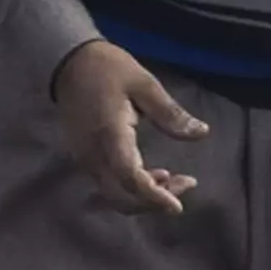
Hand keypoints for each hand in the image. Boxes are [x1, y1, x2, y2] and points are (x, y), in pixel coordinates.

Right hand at [54, 41, 205, 214]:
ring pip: (114, 195)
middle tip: (186, 184)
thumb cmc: (108, 69)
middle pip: (121, 196)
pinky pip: (108, 184)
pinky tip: (154, 174)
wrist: (68, 63)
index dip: (154, 196)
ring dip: (144, 197)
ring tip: (174, 179)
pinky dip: (132, 189)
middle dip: (154, 201)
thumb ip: (171, 114)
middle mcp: (93, 153)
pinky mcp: (84, 158)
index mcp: (110, 134)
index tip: (178, 206)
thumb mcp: (145, 84)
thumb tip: (202, 133)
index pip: (129, 176)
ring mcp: (84, 158)